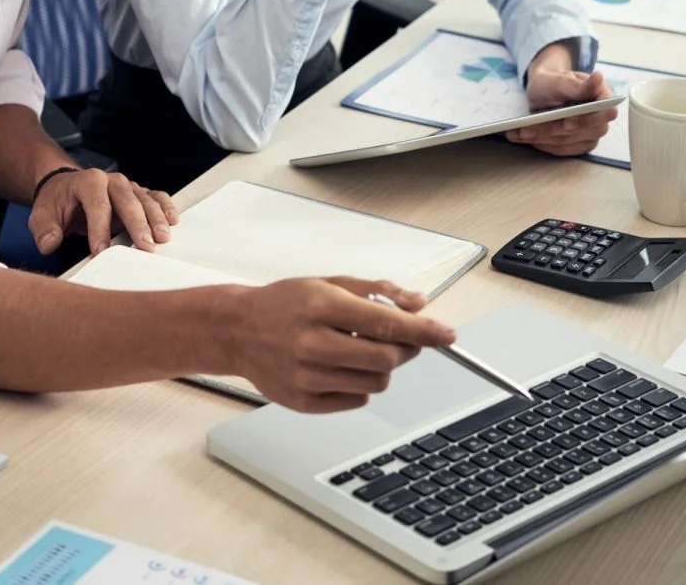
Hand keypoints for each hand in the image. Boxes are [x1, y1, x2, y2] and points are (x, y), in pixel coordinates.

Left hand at [28, 169, 178, 255]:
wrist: (64, 188)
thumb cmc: (56, 203)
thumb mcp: (41, 215)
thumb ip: (44, 230)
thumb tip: (50, 243)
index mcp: (88, 181)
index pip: (97, 204)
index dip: (99, 229)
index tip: (101, 251)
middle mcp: (111, 180)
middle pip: (127, 200)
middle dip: (137, 224)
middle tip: (145, 246)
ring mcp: (127, 186)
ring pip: (145, 199)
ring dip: (156, 218)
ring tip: (163, 238)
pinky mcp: (137, 193)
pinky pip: (155, 197)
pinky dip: (165, 207)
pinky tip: (172, 220)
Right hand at [227, 275, 454, 412]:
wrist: (238, 330)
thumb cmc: (284, 303)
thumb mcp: (329, 282)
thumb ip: (377, 291)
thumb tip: (418, 303)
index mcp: (321, 306)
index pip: (385, 323)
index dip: (423, 330)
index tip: (447, 334)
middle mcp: (313, 342)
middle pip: (386, 358)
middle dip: (405, 349)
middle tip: (400, 339)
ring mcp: (306, 376)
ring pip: (376, 382)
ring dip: (381, 366)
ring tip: (358, 349)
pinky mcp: (303, 401)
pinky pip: (356, 399)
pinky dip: (359, 384)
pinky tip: (339, 366)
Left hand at [509, 66, 616, 156]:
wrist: (543, 91)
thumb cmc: (552, 83)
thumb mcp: (560, 80)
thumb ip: (579, 85)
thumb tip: (598, 77)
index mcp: (603, 96)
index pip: (606, 112)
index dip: (588, 119)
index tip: (567, 122)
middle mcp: (601, 117)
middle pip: (585, 131)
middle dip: (555, 130)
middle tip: (527, 129)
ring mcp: (592, 133)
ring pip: (570, 142)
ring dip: (543, 138)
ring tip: (518, 133)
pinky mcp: (580, 144)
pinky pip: (563, 150)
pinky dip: (543, 144)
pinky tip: (525, 138)